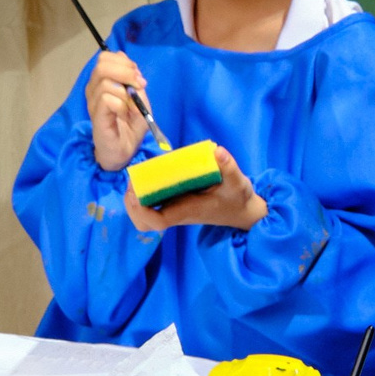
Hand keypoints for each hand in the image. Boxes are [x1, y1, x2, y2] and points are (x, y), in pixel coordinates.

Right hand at [87, 51, 155, 171]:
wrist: (124, 152)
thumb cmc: (130, 127)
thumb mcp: (139, 99)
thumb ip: (134, 81)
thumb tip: (128, 64)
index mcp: (102, 82)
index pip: (105, 58)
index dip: (123, 62)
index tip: (138, 77)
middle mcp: (94, 90)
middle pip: (102, 64)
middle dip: (125, 71)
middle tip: (138, 85)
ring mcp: (93, 103)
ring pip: (105, 81)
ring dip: (125, 92)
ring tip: (131, 106)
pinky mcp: (96, 116)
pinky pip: (108, 99)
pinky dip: (122, 105)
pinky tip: (124, 115)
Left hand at [125, 145, 265, 233]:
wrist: (242, 211)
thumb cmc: (237, 198)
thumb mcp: (238, 182)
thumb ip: (229, 167)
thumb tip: (218, 151)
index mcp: (188, 210)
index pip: (159, 221)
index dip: (143, 212)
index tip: (136, 193)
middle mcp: (177, 213)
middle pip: (145, 224)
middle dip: (133, 208)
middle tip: (132, 183)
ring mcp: (175, 210)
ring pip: (145, 216)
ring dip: (135, 200)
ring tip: (135, 178)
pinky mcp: (175, 204)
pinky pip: (152, 205)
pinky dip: (143, 194)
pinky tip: (146, 176)